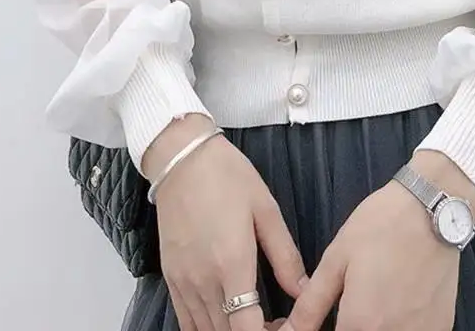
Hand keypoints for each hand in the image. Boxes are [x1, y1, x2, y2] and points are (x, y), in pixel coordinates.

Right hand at [143, 116, 306, 330]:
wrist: (182, 159)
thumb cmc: (227, 177)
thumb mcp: (266, 209)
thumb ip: (285, 256)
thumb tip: (304, 289)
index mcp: (231, 262)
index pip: (246, 329)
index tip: (287, 326)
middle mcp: (203, 280)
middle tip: (277, 322)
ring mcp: (183, 281)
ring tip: (255, 319)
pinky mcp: (170, 277)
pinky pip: (186, 320)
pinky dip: (207, 327)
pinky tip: (226, 317)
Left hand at [280, 151, 474, 330]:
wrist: (431, 208)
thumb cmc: (381, 226)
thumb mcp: (336, 259)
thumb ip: (311, 304)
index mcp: (361, 324)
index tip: (322, 316)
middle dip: (349, 326)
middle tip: (350, 301)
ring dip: (375, 326)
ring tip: (375, 296)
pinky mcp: (441, 327)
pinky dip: (400, 325)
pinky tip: (398, 300)